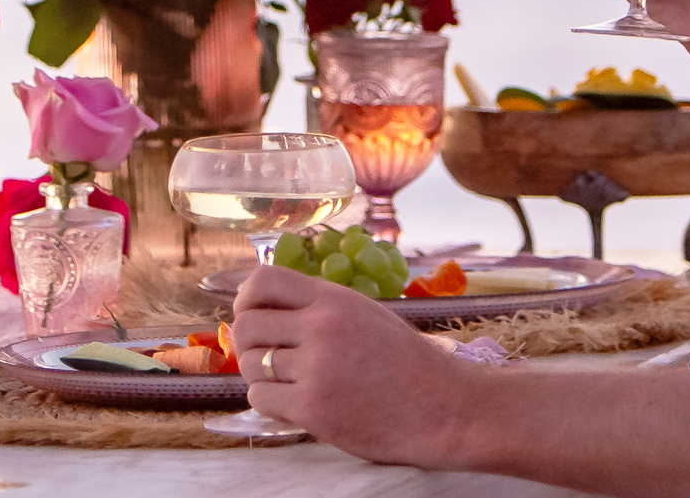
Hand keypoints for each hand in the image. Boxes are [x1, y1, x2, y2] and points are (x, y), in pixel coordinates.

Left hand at [229, 265, 478, 467]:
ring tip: (288, 383)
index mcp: (335, 299)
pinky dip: (271, 404)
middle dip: (247, 344)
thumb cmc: (407, 365)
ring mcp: (316, 368)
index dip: (245, 298)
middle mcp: (322, 327)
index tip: (250, 314)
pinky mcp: (313, 407)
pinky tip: (296, 404)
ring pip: (250, 365)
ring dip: (261, 377)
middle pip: (245, 325)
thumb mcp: (366, 315)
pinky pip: (261, 399)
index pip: (263, 280)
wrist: (444, 409)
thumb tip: (263, 308)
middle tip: (266, 358)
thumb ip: (319, 308)